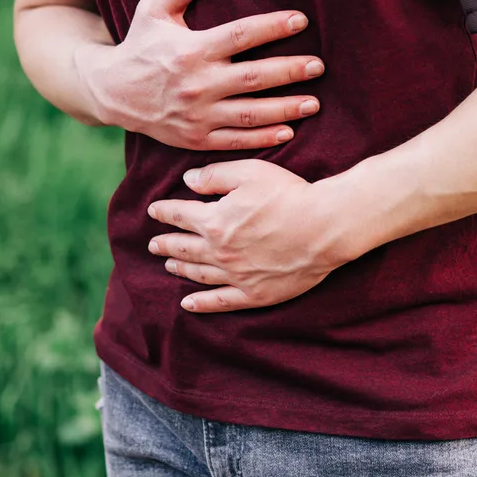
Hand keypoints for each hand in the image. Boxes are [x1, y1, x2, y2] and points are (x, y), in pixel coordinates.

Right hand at [79, 0, 324, 149]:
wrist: (110, 92)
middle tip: (319, 66)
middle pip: (253, 77)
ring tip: (314, 104)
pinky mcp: (196, 137)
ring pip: (250, 113)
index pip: (240, 35)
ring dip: (285, 109)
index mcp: (191, 50)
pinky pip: (235, 140)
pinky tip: (288, 131)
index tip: (301, 20)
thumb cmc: (139, 45)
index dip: (273, 27)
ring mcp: (197, 114)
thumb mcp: (152, 10)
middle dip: (290, 71)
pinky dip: (263, 137)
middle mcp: (197, 83)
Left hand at [146, 160, 350, 311]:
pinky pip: (220, 302)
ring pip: (198, 274)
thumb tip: (187, 181)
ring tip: (168, 265)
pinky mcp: (254, 294)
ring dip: (180, 268)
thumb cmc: (289, 195)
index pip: (179, 216)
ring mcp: (236, 276)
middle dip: (165, 244)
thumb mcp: (250, 172)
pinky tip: (187, 303)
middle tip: (152, 244)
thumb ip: (215, 176)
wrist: (324, 227)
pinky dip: (201, 303)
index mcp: (214, 221)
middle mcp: (219, 252)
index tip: (153, 211)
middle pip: (183, 248)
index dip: (164, 212)